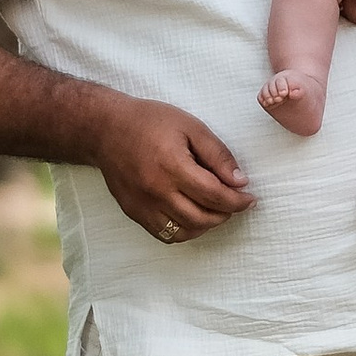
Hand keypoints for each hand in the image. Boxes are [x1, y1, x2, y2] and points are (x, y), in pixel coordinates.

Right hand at [95, 95, 252, 240]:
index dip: (237, 201)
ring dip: (207, 224)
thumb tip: (240, 181)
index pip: (215, 195)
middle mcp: (156, 191)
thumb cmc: (150, 122)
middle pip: (202, 217)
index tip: (250, 199)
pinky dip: (186, 230)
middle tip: (235, 202)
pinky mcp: (133, 212)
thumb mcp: (191, 126)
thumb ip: (218, 155)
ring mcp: (143, 205)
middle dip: (226, 213)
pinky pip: (165, 234)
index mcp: (172, 166)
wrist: (105, 129)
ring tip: (216, 209)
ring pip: (185, 231)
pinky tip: (194, 215)